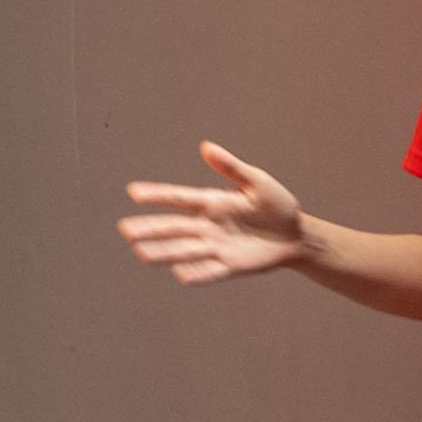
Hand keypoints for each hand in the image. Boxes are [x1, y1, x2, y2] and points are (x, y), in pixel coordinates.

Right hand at [117, 144, 311, 285]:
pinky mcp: (230, 266)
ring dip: (165, 252)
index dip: (157, 195)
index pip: (179, 198)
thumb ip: (231, 167)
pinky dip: (197, 273)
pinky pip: (210, 271)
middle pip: (174, 227)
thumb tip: (206, 147)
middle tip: (125, 229)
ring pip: (185, 250)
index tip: (133, 192)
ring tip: (141, 252)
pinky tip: (180, 274)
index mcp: (212, 202)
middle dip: (150, 228)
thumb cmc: (276, 204)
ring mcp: (217, 247)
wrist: (295, 235)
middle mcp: (208, 226)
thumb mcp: (257, 181)